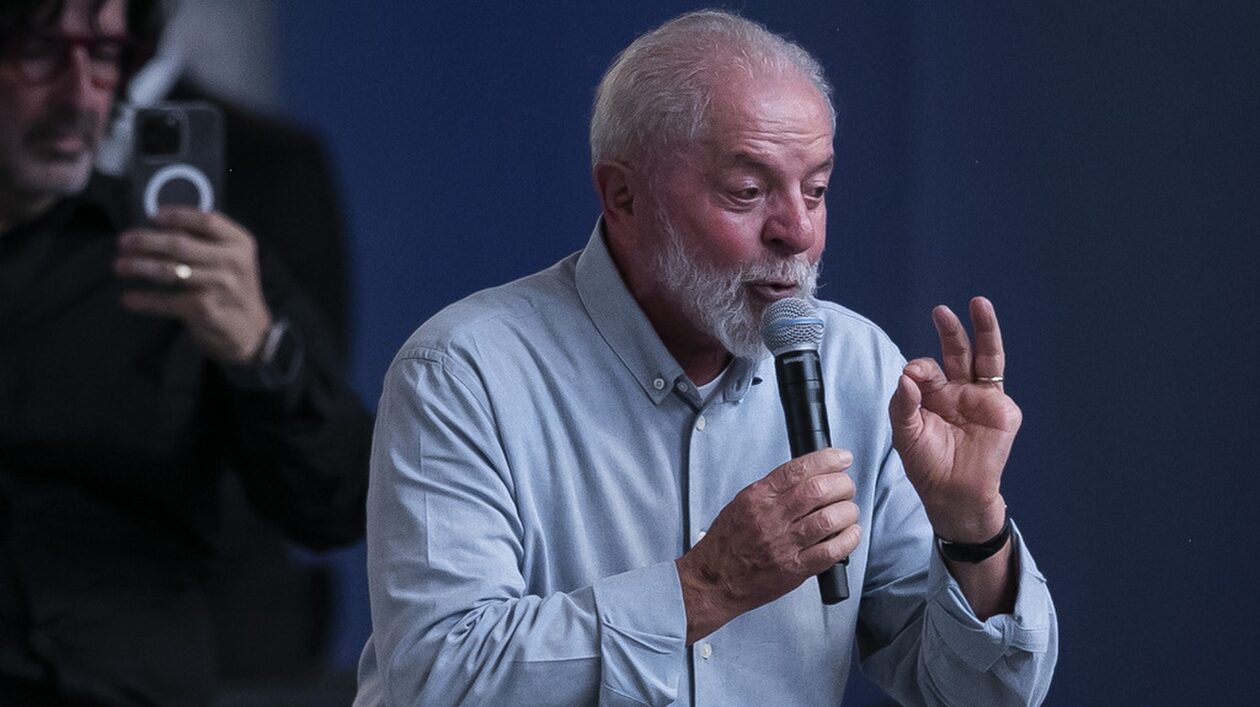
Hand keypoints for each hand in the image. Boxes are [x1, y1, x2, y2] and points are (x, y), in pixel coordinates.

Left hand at [114, 207, 271, 364]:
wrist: (251, 332)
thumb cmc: (233, 290)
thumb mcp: (233, 260)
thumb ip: (207, 243)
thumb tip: (161, 227)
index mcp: (240, 244)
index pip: (206, 221)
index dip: (176, 216)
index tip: (152, 217)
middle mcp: (233, 262)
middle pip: (180, 244)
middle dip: (145, 241)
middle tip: (123, 242)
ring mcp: (219, 287)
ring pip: (169, 271)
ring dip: (138, 267)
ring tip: (119, 266)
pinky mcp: (205, 310)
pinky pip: (166, 301)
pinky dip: (144, 300)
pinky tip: (129, 299)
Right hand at [675, 448, 859, 642]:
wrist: (714, 579)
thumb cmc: (727, 543)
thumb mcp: (742, 503)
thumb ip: (773, 490)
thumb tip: (809, 475)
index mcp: (757, 497)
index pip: (798, 469)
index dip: (826, 460)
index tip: (842, 459)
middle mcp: (771, 518)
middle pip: (818, 491)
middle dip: (842, 484)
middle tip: (847, 487)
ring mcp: (783, 544)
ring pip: (828, 519)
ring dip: (847, 511)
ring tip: (849, 511)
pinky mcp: (794, 569)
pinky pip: (830, 552)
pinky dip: (848, 540)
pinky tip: (850, 533)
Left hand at [889, 296, 1019, 542]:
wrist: (952, 495)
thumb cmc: (926, 465)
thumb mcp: (905, 433)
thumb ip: (903, 404)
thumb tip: (906, 376)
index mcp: (933, 394)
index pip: (926, 370)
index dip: (919, 369)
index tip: (911, 375)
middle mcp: (959, 391)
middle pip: (957, 352)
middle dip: (951, 330)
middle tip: (941, 311)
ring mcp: (983, 399)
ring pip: (986, 358)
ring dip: (985, 331)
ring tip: (979, 304)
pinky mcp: (1003, 412)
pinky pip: (994, 387)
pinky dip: (983, 378)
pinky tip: (966, 384)